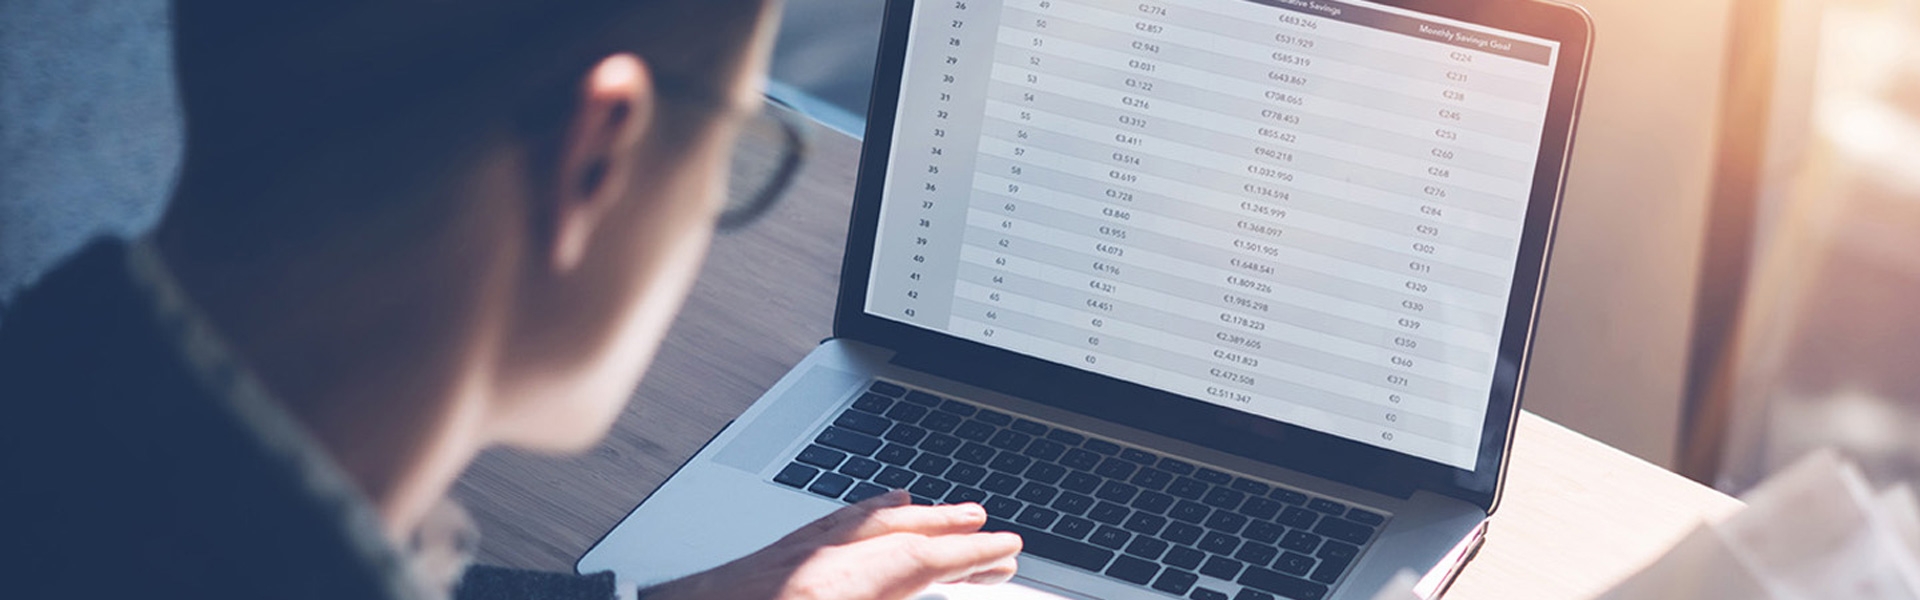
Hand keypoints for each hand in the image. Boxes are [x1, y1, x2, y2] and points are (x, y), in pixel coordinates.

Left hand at [640, 490, 1022, 599]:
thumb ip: (885, 596)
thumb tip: (921, 583)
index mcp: (836, 587)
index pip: (920, 560)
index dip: (971, 554)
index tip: (1008, 549)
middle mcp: (815, 560)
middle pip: (899, 533)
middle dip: (953, 531)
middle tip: (996, 534)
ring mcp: (788, 554)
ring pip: (865, 521)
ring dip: (915, 516)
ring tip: (952, 512)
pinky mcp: (766, 558)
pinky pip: (830, 522)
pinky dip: (866, 512)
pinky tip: (878, 507)